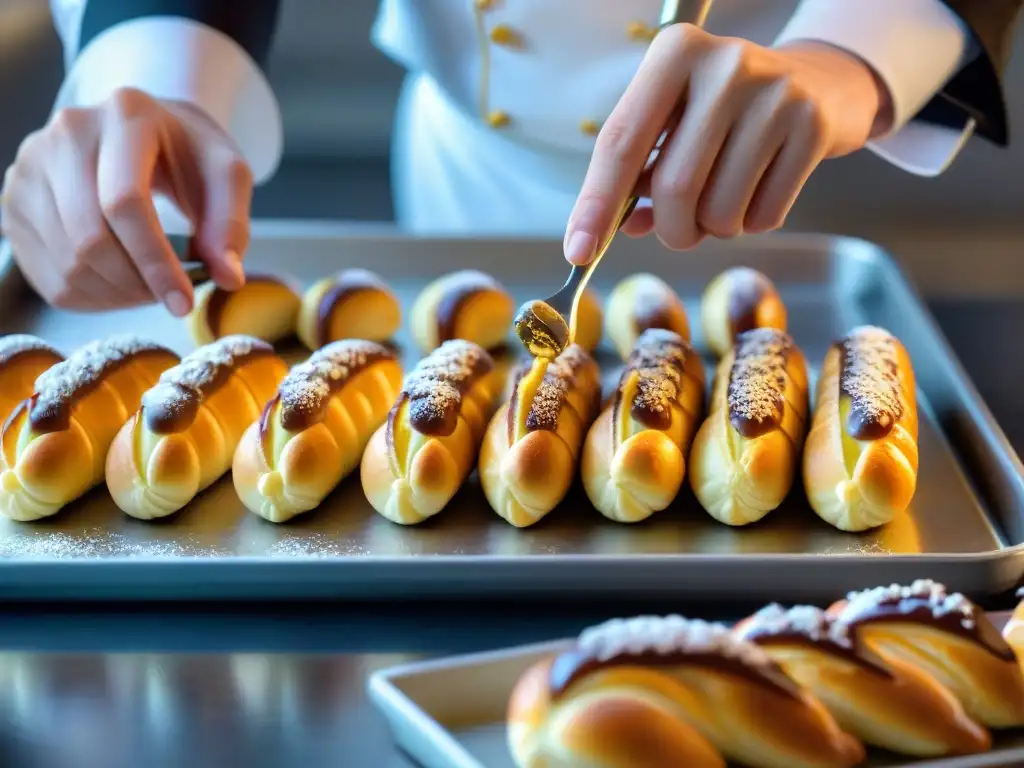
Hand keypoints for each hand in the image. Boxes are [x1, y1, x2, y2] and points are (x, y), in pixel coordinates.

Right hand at [1, 87, 252, 314]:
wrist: (144, 130)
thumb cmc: (188, 154)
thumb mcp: (225, 175)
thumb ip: (230, 223)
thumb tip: (229, 277)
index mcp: (126, 115)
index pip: (126, 202)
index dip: (155, 262)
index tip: (184, 303)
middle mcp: (67, 132)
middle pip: (90, 237)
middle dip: (137, 284)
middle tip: (170, 298)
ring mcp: (32, 166)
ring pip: (67, 261)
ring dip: (117, 294)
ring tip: (151, 287)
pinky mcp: (15, 200)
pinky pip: (48, 275)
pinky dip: (91, 297)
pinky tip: (122, 286)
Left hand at [563, 25, 891, 263]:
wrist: (818, 82)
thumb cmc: (723, 111)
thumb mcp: (673, 122)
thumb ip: (637, 172)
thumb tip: (606, 232)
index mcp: (674, 52)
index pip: (621, 141)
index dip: (596, 204)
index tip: (578, 250)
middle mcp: (725, 64)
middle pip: (674, 187)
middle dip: (672, 228)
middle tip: (680, 230)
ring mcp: (775, 93)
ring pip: (720, 210)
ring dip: (713, 230)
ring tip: (724, 202)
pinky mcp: (812, 126)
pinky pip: (764, 216)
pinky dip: (751, 224)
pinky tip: (759, 192)